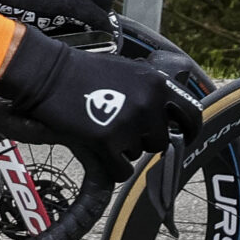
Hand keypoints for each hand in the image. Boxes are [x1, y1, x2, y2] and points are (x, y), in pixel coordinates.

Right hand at [0, 26, 201, 181]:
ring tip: (102, 128)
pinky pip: (122, 170)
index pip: (190, 115)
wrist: (49, 75)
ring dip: (124, 148)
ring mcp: (129, 123)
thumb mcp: (128, 69)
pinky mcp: (108, 142)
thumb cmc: (83, 71)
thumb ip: (150, 89)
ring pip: (139, 154)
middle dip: (144, 140)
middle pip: (160, 141)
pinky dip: (112, 165)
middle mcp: (148, 103)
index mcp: (157, 84)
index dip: (189, 130)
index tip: (184, 138)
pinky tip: (99, 148)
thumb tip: (166, 113)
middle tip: (122, 128)